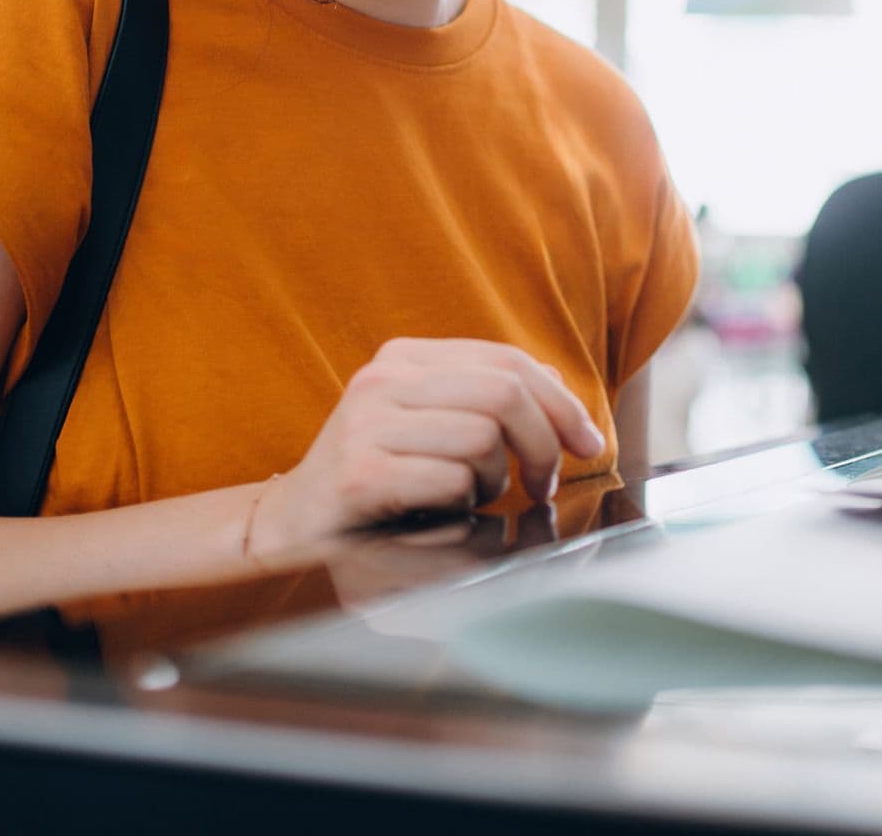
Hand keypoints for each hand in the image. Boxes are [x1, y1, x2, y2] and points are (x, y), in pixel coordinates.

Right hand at [249, 338, 604, 559]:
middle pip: (504, 394)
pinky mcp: (361, 474)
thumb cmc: (376, 474)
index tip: (587, 441)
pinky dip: (464, 504)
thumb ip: (484, 396)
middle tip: (544, 483)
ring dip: (497, 481)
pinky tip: (445, 513)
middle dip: (544, 444)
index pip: (507, 361)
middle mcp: (383, 380)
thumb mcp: (429, 421)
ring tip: (475, 497)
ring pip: (483, 438)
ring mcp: (367, 425)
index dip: (561, 401)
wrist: (295, 523)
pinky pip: (452, 481)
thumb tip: (554, 381)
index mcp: (405, 358)